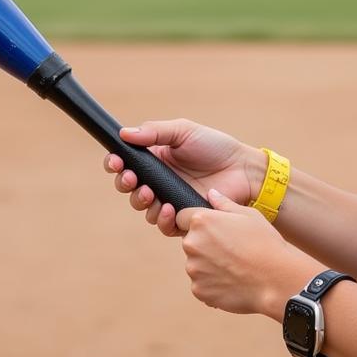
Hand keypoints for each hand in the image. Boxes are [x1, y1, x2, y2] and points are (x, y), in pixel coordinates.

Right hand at [103, 120, 265, 236]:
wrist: (242, 169)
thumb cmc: (214, 146)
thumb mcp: (183, 131)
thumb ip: (155, 131)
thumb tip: (124, 134)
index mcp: (155, 158)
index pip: (125, 163)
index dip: (115, 163)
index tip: (115, 162)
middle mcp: (158, 180)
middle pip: (128, 188)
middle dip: (124, 184)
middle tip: (130, 178)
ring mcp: (169, 199)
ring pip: (142, 208)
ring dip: (140, 201)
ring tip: (151, 193)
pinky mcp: (183, 217)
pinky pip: (163, 225)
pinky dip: (160, 219)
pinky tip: (168, 208)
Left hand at [176, 189, 317, 315]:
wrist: (276, 280)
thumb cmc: (265, 244)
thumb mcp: (248, 215)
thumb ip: (224, 204)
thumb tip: (211, 193)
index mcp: (202, 221)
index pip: (183, 217)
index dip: (199, 222)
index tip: (214, 229)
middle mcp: (192, 244)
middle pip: (191, 241)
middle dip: (205, 244)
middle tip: (231, 249)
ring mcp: (194, 269)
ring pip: (196, 264)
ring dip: (209, 265)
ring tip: (235, 266)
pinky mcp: (199, 290)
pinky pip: (202, 284)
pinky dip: (213, 283)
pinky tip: (233, 281)